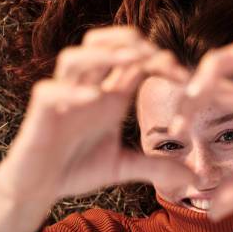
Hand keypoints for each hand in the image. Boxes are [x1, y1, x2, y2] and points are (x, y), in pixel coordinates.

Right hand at [0, 26, 195, 202]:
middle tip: (158, 56)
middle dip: (130, 43)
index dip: (160, 61)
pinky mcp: (40, 113)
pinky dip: (70, 91)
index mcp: (108, 96)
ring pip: (74, 58)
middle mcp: (87, 89)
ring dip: (102, 54)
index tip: (186, 77)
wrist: (39, 188)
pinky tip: (93, 97)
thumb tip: (193, 179)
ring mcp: (62, 98)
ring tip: (131, 60)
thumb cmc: (76, 169)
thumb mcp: (123, 166)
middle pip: (102, 44)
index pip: (134, 63)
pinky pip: (50, 92)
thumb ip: (156, 167)